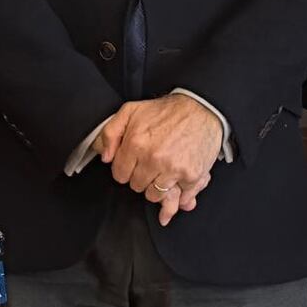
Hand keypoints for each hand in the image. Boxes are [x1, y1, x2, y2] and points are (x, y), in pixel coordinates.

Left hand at [93, 95, 223, 219]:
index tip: (134, 164)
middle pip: (136, 186)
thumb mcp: (130, 111)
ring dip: (157, 187)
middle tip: (150, 165)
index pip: (119, 175)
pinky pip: (180, 198)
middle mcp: (153, 158)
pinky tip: (178, 183)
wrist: (201, 108)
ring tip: (163, 172)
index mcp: (136, 144)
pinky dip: (180, 194)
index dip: (125, 170)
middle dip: (140, 177)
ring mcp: (173, 169)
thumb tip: (105, 157)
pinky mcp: (192, 175)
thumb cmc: (167, 111)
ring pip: (154, 195)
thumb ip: (110, 132)